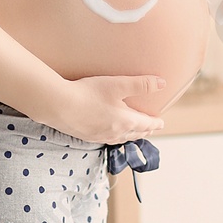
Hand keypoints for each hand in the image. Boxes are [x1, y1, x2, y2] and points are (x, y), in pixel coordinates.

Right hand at [41, 73, 167, 145]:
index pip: (147, 124)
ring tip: (133, 132)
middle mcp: (116, 133)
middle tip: (150, 127)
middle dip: (145, 130)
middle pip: (135, 134)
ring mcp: (101, 136)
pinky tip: (110, 133)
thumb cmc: (89, 93)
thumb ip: (141, 84)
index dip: (156, 123)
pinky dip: (116, 137)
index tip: (162, 123)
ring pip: (122, 138)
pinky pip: (108, 139)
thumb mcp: (117, 84)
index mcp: (126, 122)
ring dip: (131, 135)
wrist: (59, 106)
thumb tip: (162, 84)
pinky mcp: (88, 137)